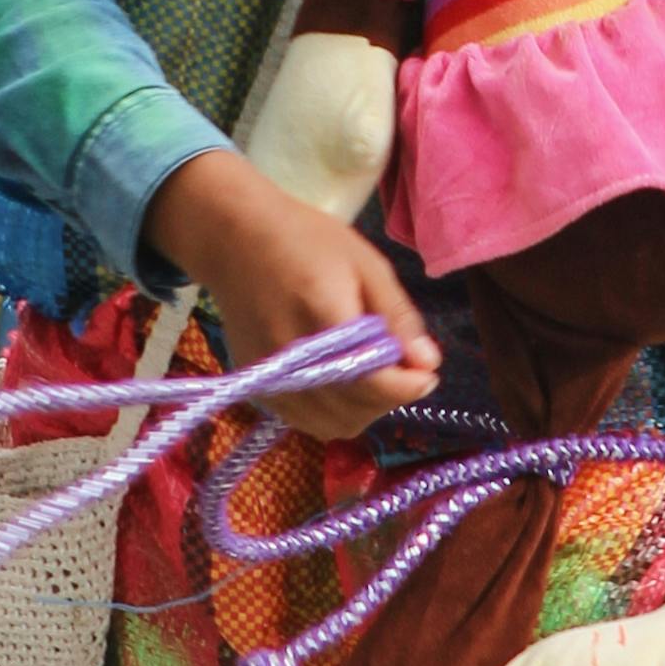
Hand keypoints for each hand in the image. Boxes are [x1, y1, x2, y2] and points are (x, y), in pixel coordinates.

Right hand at [143, 146, 439, 440]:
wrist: (236, 240)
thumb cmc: (307, 241)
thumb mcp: (365, 264)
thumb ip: (397, 316)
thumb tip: (428, 363)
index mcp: (321, 316)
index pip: (371, 381)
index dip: (408, 386)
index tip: (428, 372)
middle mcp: (290, 356)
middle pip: (355, 409)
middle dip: (391, 396)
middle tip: (403, 366)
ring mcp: (268, 376)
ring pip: (333, 425)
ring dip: (365, 409)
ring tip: (374, 373)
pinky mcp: (256, 387)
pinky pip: (307, 422)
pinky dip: (334, 412)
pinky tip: (344, 381)